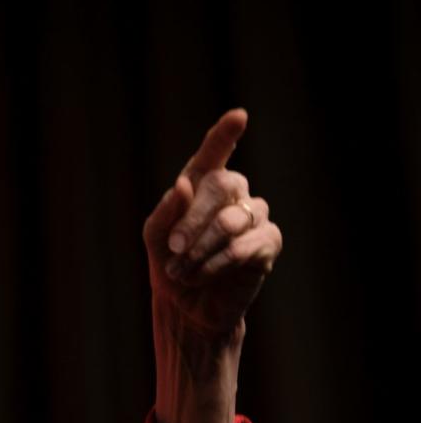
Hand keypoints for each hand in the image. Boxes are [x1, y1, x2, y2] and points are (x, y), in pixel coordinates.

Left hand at [142, 109, 281, 422]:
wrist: (186, 306)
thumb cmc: (168, 263)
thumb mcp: (155, 236)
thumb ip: (166, 210)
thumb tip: (184, 186)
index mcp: (200, 185)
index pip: (215, 153)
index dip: (226, 134)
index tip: (239, 116)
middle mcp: (231, 195)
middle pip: (224, 183)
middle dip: (195, 218)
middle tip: (175, 248)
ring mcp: (253, 216)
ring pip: (235, 218)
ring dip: (204, 247)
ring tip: (184, 271)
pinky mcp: (267, 243)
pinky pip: (248, 245)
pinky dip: (222, 261)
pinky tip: (205, 275)